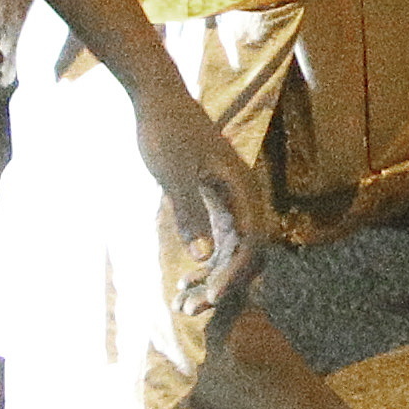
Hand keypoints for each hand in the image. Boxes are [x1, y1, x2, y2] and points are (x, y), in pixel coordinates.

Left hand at [131, 81, 272, 324]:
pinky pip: (221, 236)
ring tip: (187, 303)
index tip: (212, 299)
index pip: (251, 241)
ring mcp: (230, 195)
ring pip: (233, 246)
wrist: (157, 98)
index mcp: (242, 187)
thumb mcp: (173, 175)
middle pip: (245, 249)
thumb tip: (203, 258)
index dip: (235, 274)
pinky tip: (188, 279)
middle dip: (223, 282)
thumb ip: (189, 214)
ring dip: (214, 275)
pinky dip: (208, 260)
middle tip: (193, 311)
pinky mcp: (214, 195)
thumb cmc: (165, 132)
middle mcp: (243, 193)